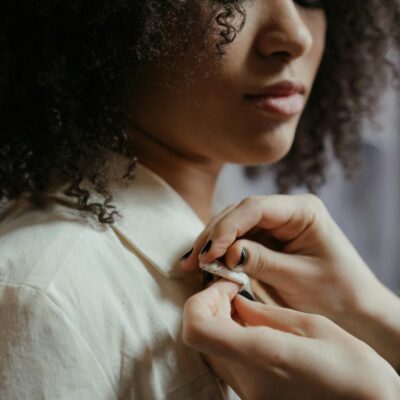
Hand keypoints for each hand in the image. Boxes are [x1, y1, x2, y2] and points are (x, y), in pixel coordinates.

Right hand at [180, 195, 399, 368]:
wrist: (354, 308)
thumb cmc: (337, 293)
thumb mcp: (297, 278)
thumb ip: (261, 261)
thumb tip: (225, 252)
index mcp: (303, 210)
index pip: (255, 208)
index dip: (227, 227)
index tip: (208, 252)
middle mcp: (287, 210)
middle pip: (240, 213)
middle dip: (214, 235)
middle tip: (193, 260)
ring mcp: (277, 224)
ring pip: (235, 224)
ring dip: (213, 243)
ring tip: (194, 263)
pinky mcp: (269, 238)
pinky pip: (239, 239)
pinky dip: (222, 251)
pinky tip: (208, 262)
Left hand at [182, 280, 399, 399]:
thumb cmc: (355, 371)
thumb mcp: (313, 327)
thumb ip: (266, 314)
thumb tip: (236, 302)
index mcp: (263, 355)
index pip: (197, 328)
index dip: (201, 300)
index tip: (226, 284)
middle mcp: (247, 380)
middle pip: (198, 337)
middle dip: (208, 304)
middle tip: (233, 290)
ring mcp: (248, 394)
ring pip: (209, 348)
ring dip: (216, 320)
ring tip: (243, 306)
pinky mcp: (253, 398)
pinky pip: (225, 361)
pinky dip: (227, 337)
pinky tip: (251, 326)